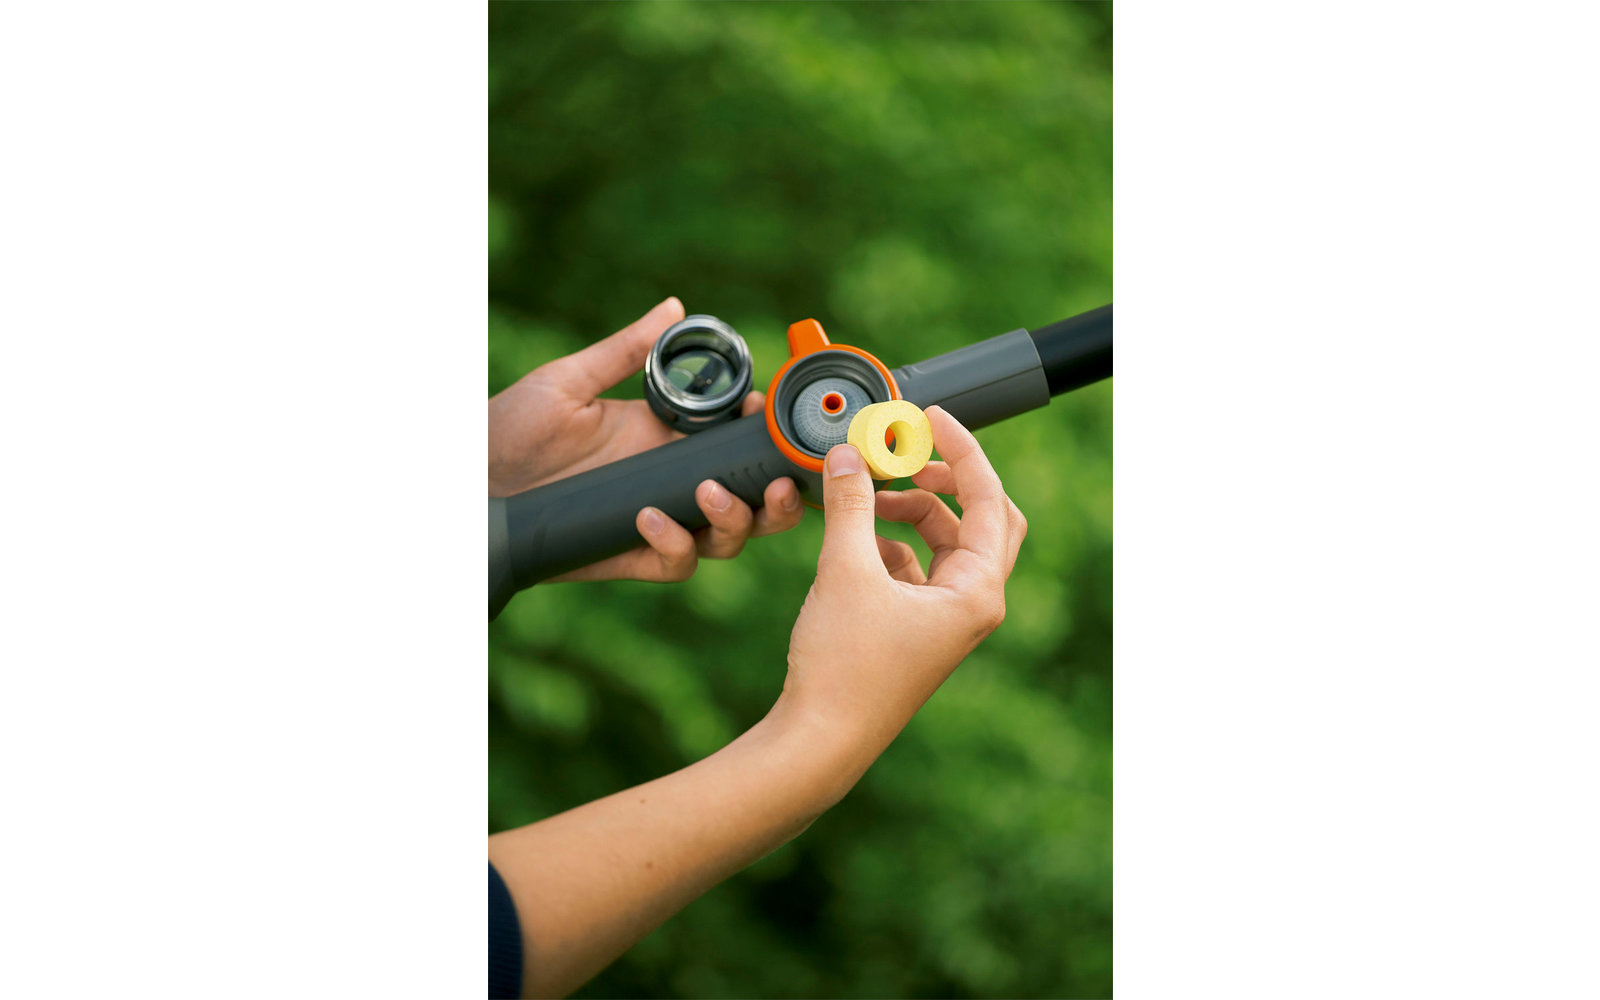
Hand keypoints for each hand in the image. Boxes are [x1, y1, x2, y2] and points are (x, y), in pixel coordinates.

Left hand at [488, 297, 803, 581]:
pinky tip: (647, 518)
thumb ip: (624, 351)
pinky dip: (675, 545)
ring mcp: (656, 522)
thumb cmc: (509, 429)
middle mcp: (669, 482)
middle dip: (779, 499)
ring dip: (734, 521)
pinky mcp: (631, 556)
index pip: (737, 442)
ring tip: (708, 494)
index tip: (769, 417)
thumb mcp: (567, 382)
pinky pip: (677, 565)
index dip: (765, 436)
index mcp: (666, 437)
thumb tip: (671, 308)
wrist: (467, 485)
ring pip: (726, 539)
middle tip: (777, 484)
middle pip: (751, 502)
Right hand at [777, 406, 1027, 776]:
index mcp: (977, 590)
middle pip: (981, 519)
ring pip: (946, 542)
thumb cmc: (842, 667)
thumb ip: (851, 503)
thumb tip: (848, 455)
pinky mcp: (917, 630)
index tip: (929, 418)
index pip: (988, 498)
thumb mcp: (845, 569)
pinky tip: (857, 539)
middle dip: (944, 481)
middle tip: (906, 456)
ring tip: (865, 497)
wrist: (819, 740)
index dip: (961, 450)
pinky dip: (893, 544)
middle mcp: (973, 604)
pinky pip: (919, 569)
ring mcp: (947, 619)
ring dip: (910, 511)